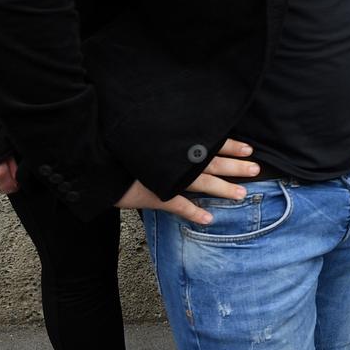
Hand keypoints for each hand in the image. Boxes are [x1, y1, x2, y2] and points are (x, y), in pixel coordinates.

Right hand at [112, 139, 259, 225]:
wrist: (92, 158)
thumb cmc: (118, 141)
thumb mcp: (145, 131)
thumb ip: (165, 133)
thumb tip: (182, 131)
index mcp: (175, 142)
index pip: (209, 142)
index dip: (230, 145)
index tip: (249, 148)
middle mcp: (174, 158)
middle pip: (212, 162)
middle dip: (236, 166)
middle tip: (257, 169)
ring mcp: (164, 176)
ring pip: (201, 183)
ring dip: (223, 189)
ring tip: (242, 194)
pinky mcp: (152, 194)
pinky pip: (177, 205)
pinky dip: (193, 212)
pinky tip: (208, 218)